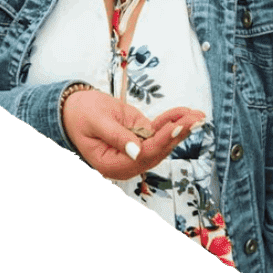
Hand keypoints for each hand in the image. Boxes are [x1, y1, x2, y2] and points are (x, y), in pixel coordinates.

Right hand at [63, 88, 204, 179]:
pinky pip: (159, 130)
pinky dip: (172, 120)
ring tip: (198, 115)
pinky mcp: (140, 137)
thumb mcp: (97, 122)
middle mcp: (127, 162)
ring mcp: (136, 150)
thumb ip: (117, 137)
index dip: (162, 141)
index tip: (177, 126)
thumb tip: (137, 153)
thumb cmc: (81, 115)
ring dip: (181, 127)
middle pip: (158, 150)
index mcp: (112, 165)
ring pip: (163, 142)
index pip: (143, 156)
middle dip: (178, 133)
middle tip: (195, 119)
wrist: (74, 107)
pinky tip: (185, 113)